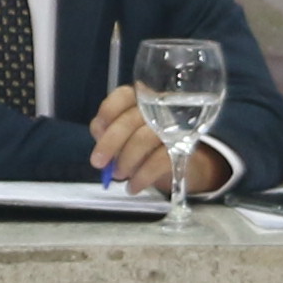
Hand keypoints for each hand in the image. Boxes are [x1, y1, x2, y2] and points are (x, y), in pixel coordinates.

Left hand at [87, 83, 225, 193]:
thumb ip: (108, 131)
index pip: (123, 96)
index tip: (99, 129)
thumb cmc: (144, 144)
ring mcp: (174, 125)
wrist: (179, 162)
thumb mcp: (124, 136)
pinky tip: (134, 187)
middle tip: (98, 163)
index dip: (108, 111)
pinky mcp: (184, 147)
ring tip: (119, 176)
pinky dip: (142, 176)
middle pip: (131, 119)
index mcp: (140, 100)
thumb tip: (99, 132)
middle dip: (110, 143)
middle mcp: (158, 107)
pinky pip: (159, 160)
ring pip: (144, 138)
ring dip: (126, 161)